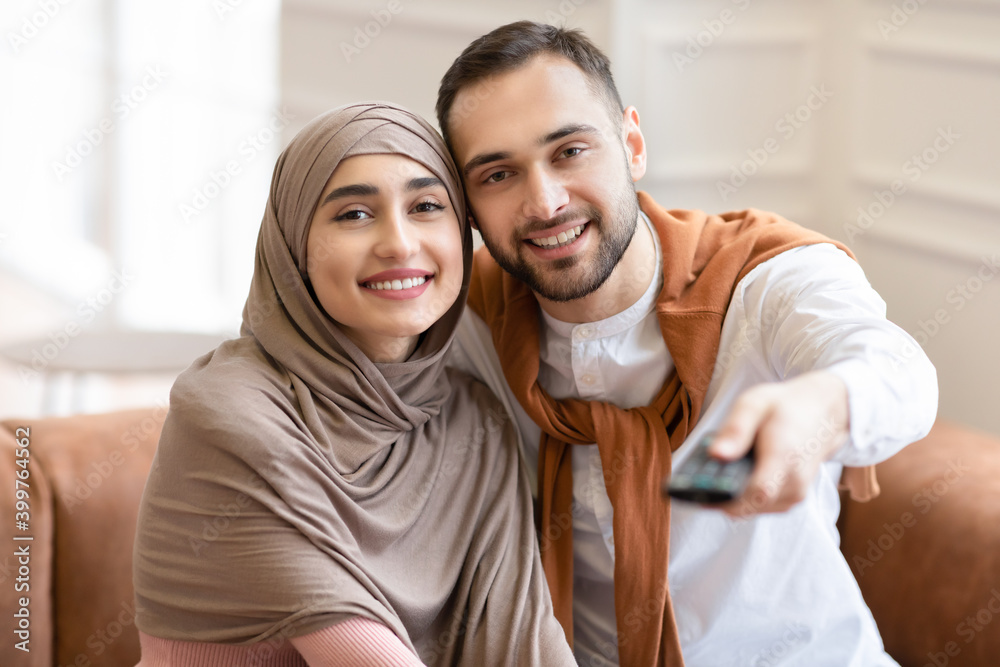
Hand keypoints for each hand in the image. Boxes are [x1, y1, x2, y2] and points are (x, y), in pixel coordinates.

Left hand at [707, 370, 849, 517]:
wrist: (822, 414)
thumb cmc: (784, 406)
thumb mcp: (755, 403)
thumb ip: (736, 429)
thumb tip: (715, 454)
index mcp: (783, 456)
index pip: (756, 493)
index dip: (724, 498)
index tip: (698, 492)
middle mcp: (793, 482)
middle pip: (748, 505)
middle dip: (720, 495)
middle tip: (700, 477)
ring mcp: (795, 494)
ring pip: (750, 508)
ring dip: (731, 496)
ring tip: (719, 471)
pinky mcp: (791, 500)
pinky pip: (758, 506)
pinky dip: (743, 496)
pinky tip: (734, 477)